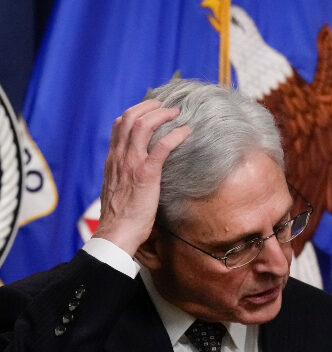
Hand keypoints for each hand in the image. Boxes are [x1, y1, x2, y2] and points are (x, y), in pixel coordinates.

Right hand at [93, 99, 189, 255]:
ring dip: (162, 115)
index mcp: (112, 160)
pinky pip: (161, 147)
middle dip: (149, 106)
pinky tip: (185, 132)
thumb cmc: (121, 217)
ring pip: (143, 125)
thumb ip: (125, 175)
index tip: (151, 109)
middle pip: (130, 118)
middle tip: (166, 106)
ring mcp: (131, 164)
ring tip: (176, 113)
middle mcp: (119, 157)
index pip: (119, 125)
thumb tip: (138, 172)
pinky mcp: (146, 174)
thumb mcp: (118, 189)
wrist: (117, 233)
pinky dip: (174, 135)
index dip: (136, 112)